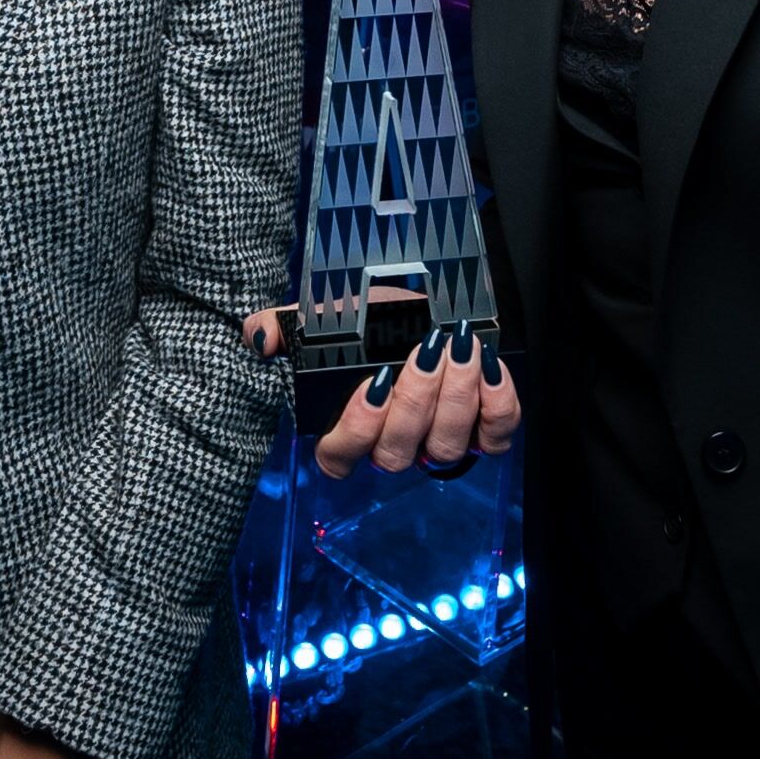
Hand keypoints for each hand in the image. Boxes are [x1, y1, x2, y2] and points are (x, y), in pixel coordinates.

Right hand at [299, 322, 519, 480]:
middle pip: (397, 451)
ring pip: (446, 447)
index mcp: (349, 428)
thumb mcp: (321, 315)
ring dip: (456, 396)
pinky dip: (498, 406)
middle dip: (416, 399)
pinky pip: (494, 437)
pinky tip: (490, 368)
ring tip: (460, 347)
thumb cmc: (369, 315)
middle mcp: (393, 444)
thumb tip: (262, 340)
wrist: (424, 300)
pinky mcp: (483, 432)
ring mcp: (438, 442)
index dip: (357, 430)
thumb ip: (283, 326)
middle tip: (428, 348)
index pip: (339, 458)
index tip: (374, 384)